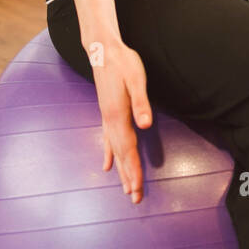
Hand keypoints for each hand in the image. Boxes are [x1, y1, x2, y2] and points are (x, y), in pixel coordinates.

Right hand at [88, 35, 152, 202]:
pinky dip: (108, 154)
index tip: (137, 188)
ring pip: (113, 150)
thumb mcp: (136, 78)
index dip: (133, 169)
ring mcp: (106, 118)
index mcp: (118, 115)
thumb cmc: (123, 62)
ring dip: (120, 170)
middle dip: (128, 177)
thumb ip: (142, 103)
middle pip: (120, 154)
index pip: (127, 148)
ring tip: (125, 190)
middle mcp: (109, 120)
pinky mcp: (106, 113)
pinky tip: (106, 166)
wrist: (103, 50)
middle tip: (135, 199)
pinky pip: (107, 140)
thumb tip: (146, 125)